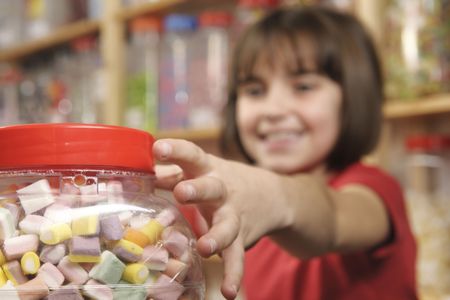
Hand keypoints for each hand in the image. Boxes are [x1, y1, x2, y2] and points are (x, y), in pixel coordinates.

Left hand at [153, 139, 286, 298]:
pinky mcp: (242, 237)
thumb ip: (172, 173)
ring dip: (217, 236)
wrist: (270, 195)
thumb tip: (142, 173)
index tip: (159, 147)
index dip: (177, 150)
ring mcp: (234, 215)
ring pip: (227, 225)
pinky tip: (230, 292)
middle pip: (211, 188)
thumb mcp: (202, 172)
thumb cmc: (222, 181)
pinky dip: (234, 274)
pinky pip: (237, 257)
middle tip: (182, 191)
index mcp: (208, 170)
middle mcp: (222, 190)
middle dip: (197, 190)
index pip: (193, 155)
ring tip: (206, 247)